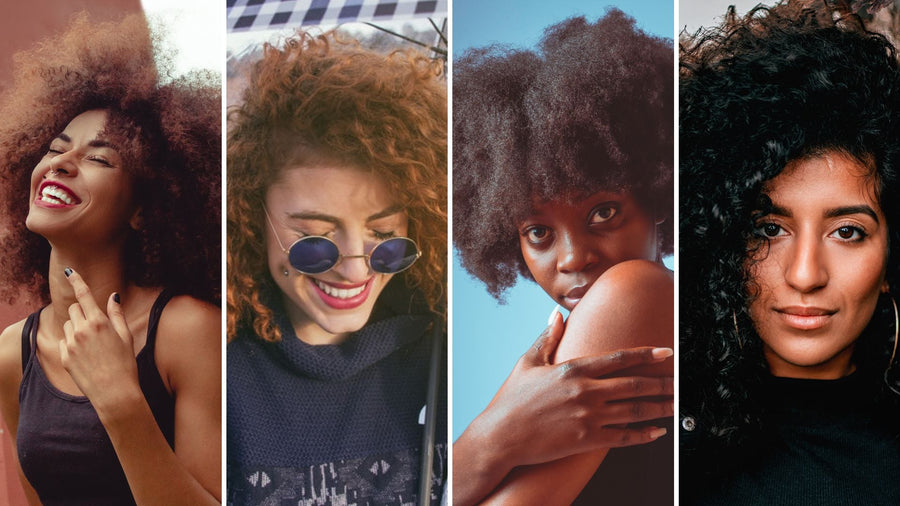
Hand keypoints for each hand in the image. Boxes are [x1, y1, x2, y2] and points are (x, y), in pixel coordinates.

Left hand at [59, 268, 139, 413]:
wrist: (114, 392)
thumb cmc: (125, 364)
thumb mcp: (125, 337)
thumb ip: (117, 315)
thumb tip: (113, 297)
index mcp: (99, 322)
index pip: (84, 295)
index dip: (77, 281)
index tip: (69, 271)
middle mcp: (82, 330)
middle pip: (74, 309)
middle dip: (82, 311)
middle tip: (95, 325)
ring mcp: (71, 344)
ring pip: (68, 325)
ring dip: (77, 327)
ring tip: (92, 344)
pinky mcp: (65, 357)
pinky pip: (65, 341)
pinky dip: (73, 343)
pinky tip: (86, 356)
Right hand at [473, 309, 672, 468]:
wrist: (501, 436)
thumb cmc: (512, 399)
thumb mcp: (528, 362)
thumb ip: (547, 337)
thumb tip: (557, 314)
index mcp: (573, 369)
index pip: (618, 358)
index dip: (645, 355)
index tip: (666, 352)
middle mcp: (585, 391)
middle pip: (634, 384)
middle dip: (662, 382)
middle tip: (681, 382)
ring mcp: (588, 416)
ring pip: (634, 410)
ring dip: (660, 408)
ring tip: (677, 405)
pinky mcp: (586, 440)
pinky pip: (623, 437)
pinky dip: (643, 434)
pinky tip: (658, 432)